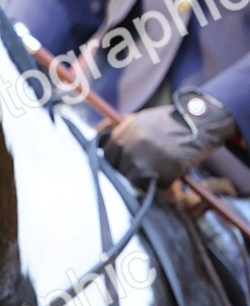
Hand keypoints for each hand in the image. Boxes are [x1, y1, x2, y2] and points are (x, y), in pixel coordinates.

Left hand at [103, 88, 236, 188]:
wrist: (198, 122)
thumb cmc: (173, 122)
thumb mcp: (143, 120)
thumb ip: (125, 134)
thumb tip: (106, 147)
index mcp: (123, 132)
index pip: (106, 156)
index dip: (117, 162)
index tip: (126, 165)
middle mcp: (127, 145)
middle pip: (118, 170)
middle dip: (130, 172)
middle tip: (148, 168)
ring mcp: (139, 159)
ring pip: (133, 180)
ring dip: (146, 179)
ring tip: (161, 168)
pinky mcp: (154, 171)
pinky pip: (150, 185)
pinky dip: (161, 183)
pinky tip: (171, 172)